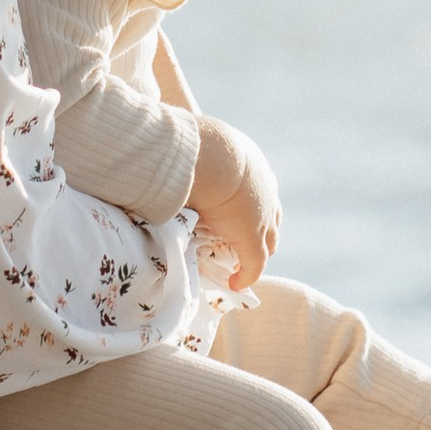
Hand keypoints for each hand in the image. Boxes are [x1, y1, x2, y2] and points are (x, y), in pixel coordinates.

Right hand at [188, 114, 280, 292]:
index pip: (258, 190)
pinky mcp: (253, 236)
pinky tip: (236, 283)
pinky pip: (254, 262)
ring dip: (256, 251)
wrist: (210, 156)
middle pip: (271, 216)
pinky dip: (246, 274)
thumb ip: (184, 155)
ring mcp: (262, 214)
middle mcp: (263, 189)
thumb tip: (159, 151)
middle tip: (247, 241)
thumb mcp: (194, 148)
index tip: (236, 213)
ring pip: (268, 239)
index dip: (251, 205)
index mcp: (250, 164)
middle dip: (262, 230)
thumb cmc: (195, 146)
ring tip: (241, 263)